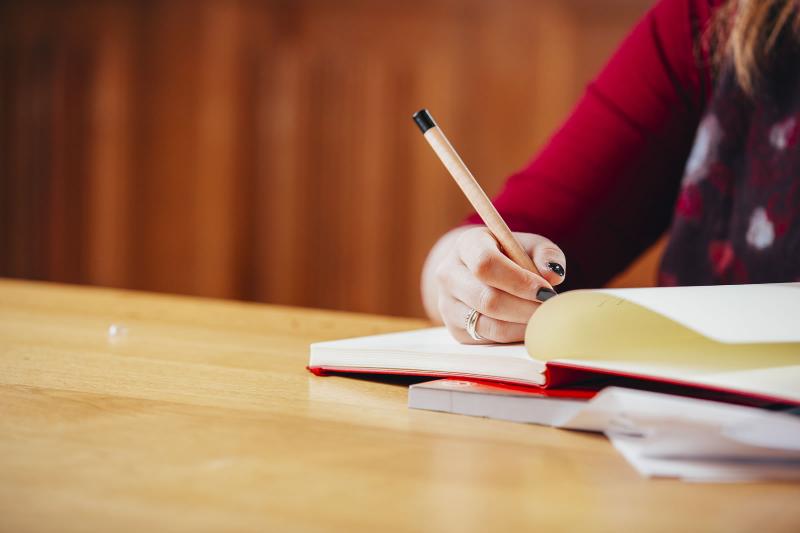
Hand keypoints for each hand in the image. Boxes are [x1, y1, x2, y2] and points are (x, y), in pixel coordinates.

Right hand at [426, 226, 565, 343]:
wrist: (476, 272)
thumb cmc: (508, 256)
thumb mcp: (528, 245)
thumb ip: (546, 254)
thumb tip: (553, 275)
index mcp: (466, 245)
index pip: (485, 264)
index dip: (518, 281)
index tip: (546, 291)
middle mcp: (449, 274)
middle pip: (486, 298)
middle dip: (525, 308)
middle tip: (550, 311)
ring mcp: (448, 304)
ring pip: (488, 324)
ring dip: (521, 325)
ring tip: (542, 319)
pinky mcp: (455, 329)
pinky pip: (488, 338)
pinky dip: (514, 335)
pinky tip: (528, 326)